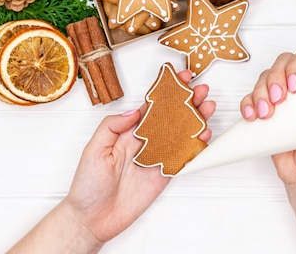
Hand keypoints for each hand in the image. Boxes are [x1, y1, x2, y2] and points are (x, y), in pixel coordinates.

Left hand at [64, 70, 214, 243]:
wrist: (92, 219)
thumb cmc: (87, 184)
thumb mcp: (94, 149)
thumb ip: (112, 126)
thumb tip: (135, 111)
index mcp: (128, 131)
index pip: (152, 105)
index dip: (167, 91)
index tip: (180, 77)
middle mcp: (145, 142)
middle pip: (172, 117)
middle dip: (188, 101)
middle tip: (202, 89)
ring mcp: (156, 158)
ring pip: (181, 134)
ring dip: (196, 120)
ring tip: (209, 107)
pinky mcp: (164, 175)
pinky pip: (183, 158)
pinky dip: (196, 147)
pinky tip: (204, 135)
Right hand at [239, 46, 295, 184]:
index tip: (295, 87)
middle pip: (282, 62)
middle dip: (276, 78)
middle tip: (280, 101)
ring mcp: (281, 99)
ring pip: (264, 77)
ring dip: (261, 92)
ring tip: (266, 115)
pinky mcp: (265, 112)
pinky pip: (249, 97)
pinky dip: (247, 104)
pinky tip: (252, 117)